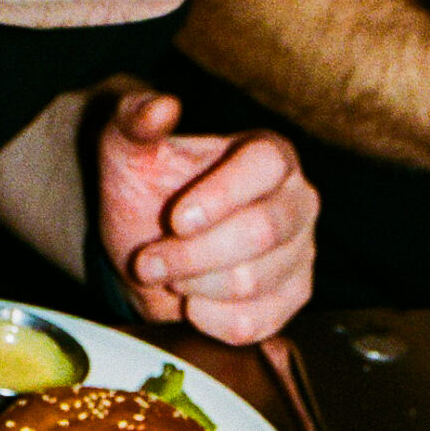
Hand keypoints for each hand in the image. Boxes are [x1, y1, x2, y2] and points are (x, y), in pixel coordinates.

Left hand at [98, 89, 318, 338]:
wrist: (151, 248)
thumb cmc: (147, 191)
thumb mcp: (128, 148)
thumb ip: (136, 120)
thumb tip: (160, 107)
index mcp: (270, 155)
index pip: (265, 167)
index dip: (221, 196)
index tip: (176, 220)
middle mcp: (297, 202)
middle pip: (261, 231)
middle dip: (192, 254)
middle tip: (148, 260)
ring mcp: (300, 255)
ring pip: (252, 282)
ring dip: (193, 285)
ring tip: (167, 274)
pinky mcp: (291, 300)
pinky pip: (254, 323)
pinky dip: (208, 319)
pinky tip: (190, 301)